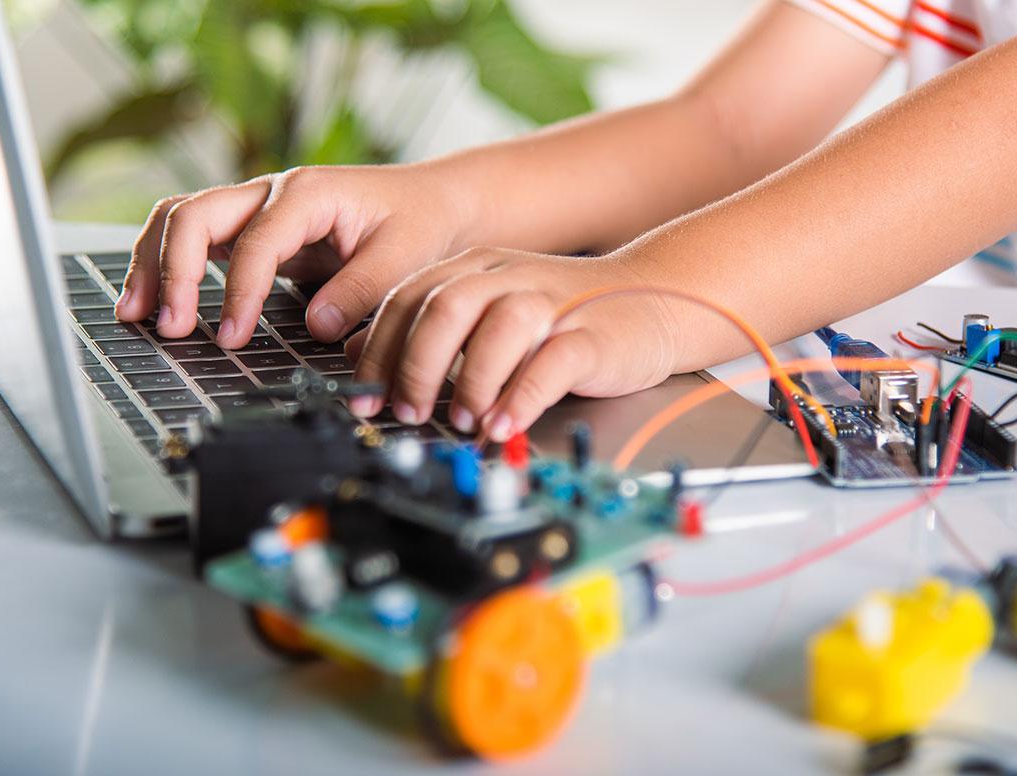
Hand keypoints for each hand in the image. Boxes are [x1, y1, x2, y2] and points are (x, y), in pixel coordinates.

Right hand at [115, 164, 472, 348]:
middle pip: (195, 215)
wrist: (431, 202)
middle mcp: (271, 193)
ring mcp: (256, 207)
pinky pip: (194, 237)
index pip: (255, 243)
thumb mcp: (406, 256)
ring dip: (152, 263)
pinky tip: (154, 302)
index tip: (232, 338)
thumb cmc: (419, 223)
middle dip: (174, 271)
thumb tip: (317, 325)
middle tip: (171, 327)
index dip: (237, 292)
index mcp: (308, 194)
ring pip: (181, 219)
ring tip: (136, 314)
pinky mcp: (251, 229)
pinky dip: (166, 264)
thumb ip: (362, 289)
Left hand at [345, 248, 679, 440]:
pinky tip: (503, 425)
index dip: (379, 351)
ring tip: (461, 419)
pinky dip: (521, 397)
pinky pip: (551, 363)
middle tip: (407, 412)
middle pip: (445, 308)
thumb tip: (361, 356)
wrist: (656, 299)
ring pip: (498, 329)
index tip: (366, 399)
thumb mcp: (489, 312)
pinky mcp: (592, 336)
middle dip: (415, 366)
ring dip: (469, 380)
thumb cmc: (563, 318)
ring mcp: (553, 303)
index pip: (409, 299)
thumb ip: (431, 328)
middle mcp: (509, 277)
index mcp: (475, 269)